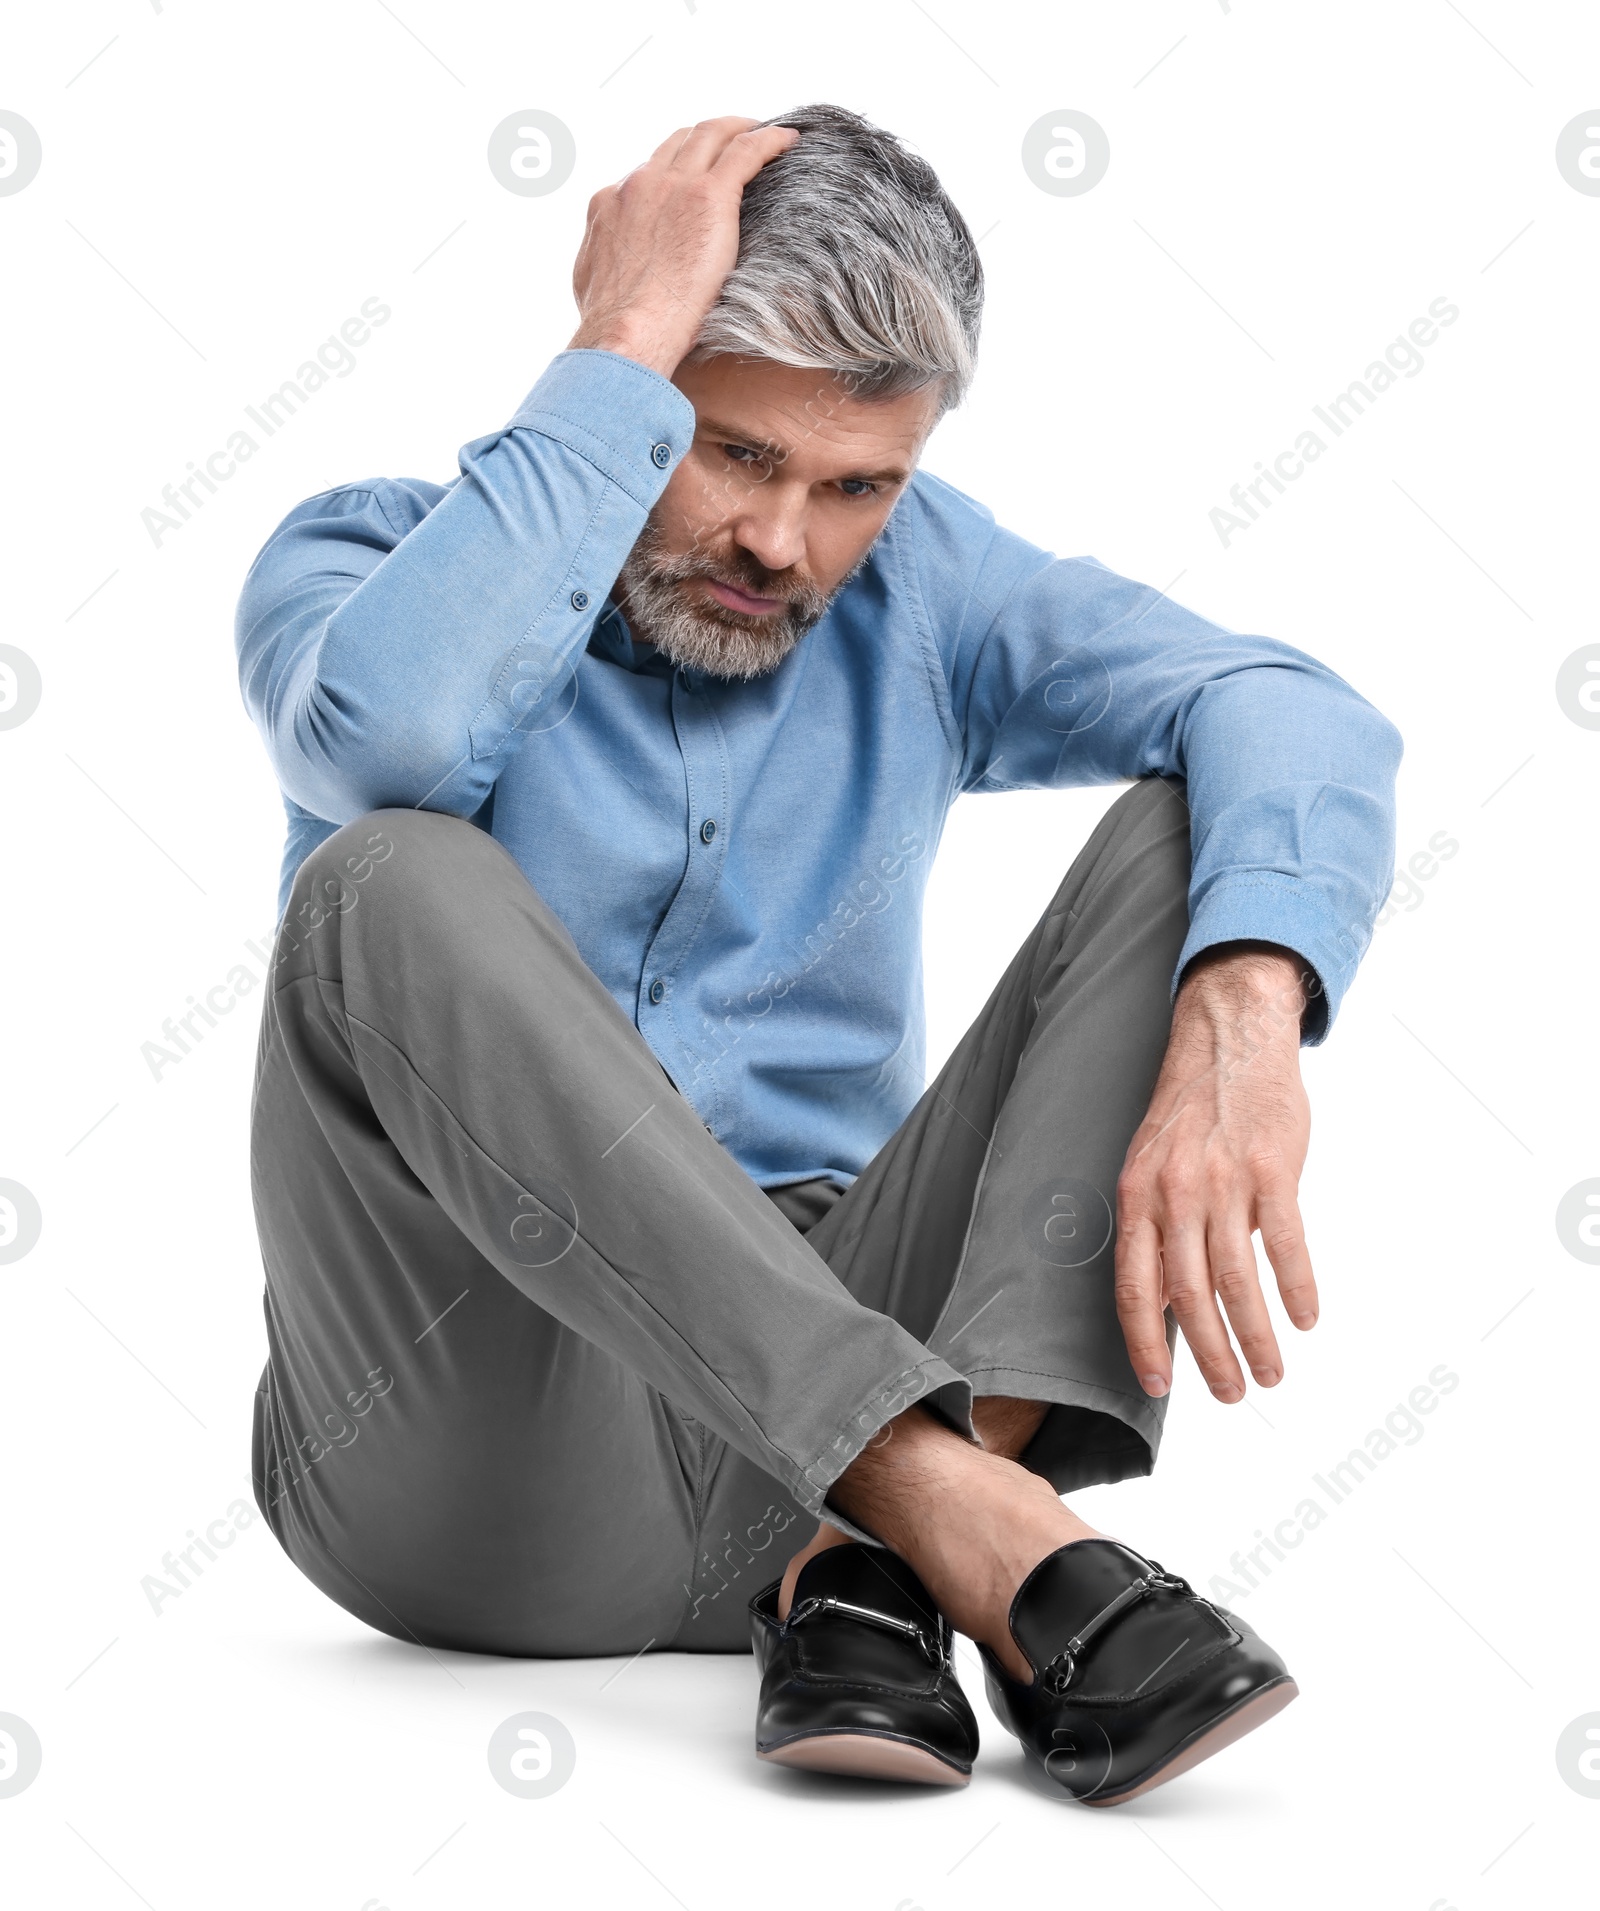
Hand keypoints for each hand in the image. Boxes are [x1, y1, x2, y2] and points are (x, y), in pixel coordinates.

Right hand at [568, 117, 799, 380]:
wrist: (625, 336)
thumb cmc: (616, 332)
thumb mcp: (595, 287)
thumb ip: (610, 265)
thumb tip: (624, 275)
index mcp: (611, 205)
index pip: (646, 173)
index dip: (674, 171)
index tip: (693, 181)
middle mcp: (639, 184)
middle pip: (679, 143)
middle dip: (708, 138)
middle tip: (733, 144)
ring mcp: (673, 185)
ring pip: (712, 135)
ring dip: (739, 130)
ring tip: (763, 134)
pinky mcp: (709, 195)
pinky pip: (746, 151)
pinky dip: (769, 140)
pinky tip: (788, 140)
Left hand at [1114, 943, 1317, 1402]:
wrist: (1229, 1038)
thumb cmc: (1190, 1111)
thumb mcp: (1150, 1165)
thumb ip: (1156, 1228)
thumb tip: (1167, 1300)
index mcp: (1137, 1195)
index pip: (1134, 1286)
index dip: (1144, 1342)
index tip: (1159, 1386)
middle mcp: (1174, 1192)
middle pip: (1189, 1294)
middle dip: (1210, 1355)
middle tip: (1232, 1394)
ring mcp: (1224, 1180)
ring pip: (1238, 1279)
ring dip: (1257, 1336)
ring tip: (1271, 1373)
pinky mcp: (1273, 1168)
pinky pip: (1286, 1242)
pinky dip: (1297, 1288)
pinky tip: (1305, 1319)